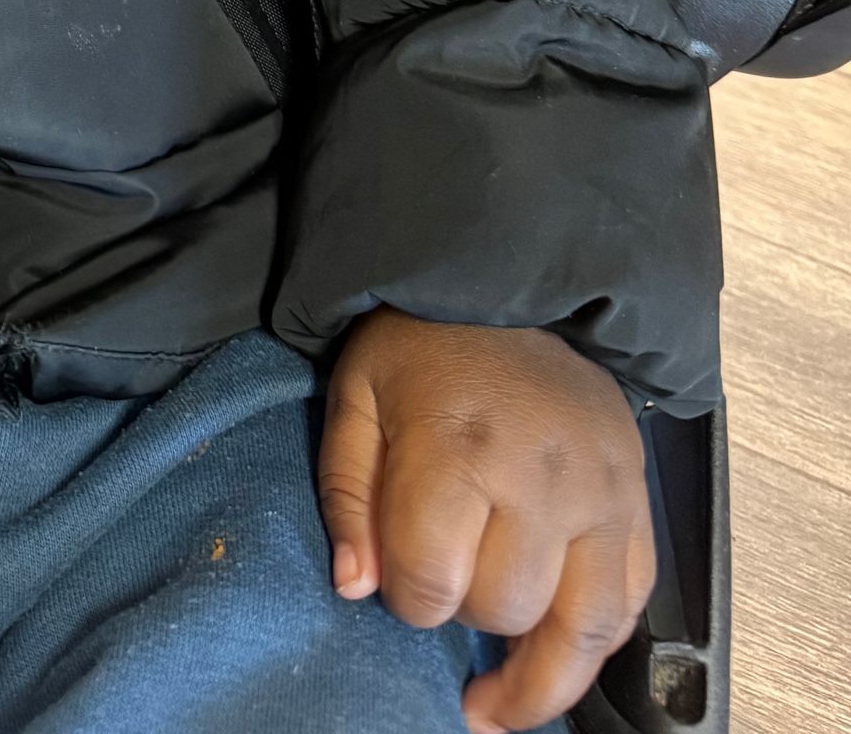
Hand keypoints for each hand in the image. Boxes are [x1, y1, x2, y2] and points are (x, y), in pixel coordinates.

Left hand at [319, 308, 653, 732]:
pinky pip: (630, 603)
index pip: (430, 582)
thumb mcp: (356, 398)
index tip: (396, 581)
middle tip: (444, 586)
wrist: (509, 289)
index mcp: (458, 447)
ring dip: (538, 675)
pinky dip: (596, 645)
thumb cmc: (423, 348)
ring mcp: (600, 491)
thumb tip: (352, 586)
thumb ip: (346, 495)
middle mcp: (539, 477)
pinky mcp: (637, 500)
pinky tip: (555, 654)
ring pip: (581, 630)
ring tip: (501, 698)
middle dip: (463, 614)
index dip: (404, 601)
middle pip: (503, 609)